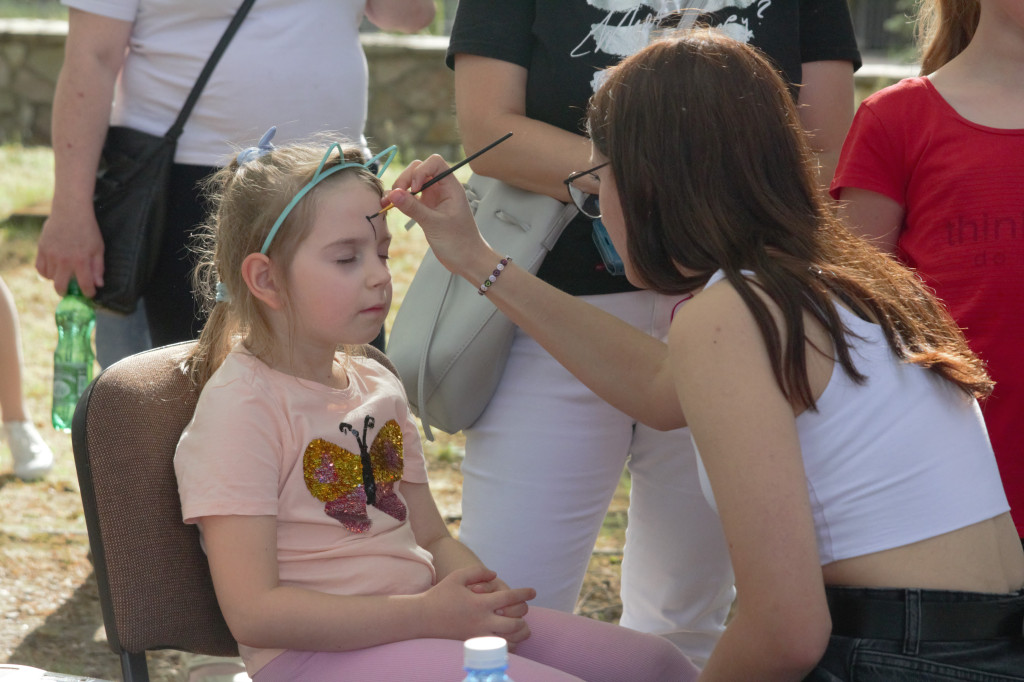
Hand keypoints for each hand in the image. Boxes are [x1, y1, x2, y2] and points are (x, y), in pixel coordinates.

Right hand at [36, 203, 104, 296]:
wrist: (70, 211)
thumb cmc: (88, 229)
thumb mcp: (98, 248)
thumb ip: (98, 268)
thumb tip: (98, 285)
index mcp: (81, 261)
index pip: (84, 285)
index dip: (88, 293)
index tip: (89, 294)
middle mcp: (64, 260)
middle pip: (60, 287)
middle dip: (66, 293)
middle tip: (70, 292)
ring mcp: (51, 255)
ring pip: (49, 278)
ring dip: (57, 280)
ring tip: (63, 276)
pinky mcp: (41, 249)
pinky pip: (40, 268)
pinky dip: (46, 272)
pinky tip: (53, 270)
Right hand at [386, 156, 492, 278]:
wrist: (467, 261)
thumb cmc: (460, 242)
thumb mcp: (435, 224)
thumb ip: (413, 208)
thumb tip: (393, 194)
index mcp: (451, 187)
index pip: (434, 163)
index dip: (421, 170)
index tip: (415, 189)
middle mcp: (441, 189)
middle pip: (419, 169)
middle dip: (405, 179)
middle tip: (397, 196)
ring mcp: (433, 198)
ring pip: (412, 182)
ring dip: (399, 189)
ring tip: (389, 202)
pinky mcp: (426, 209)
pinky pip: (410, 197)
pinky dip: (399, 200)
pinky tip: (390, 206)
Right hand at [422, 564, 534, 645]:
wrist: (422, 618)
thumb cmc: (440, 595)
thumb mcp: (458, 577)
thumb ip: (479, 572)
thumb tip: (496, 574)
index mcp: (480, 603)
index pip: (510, 598)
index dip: (524, 593)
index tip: (533, 591)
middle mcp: (482, 622)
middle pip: (515, 623)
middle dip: (523, 617)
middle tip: (523, 610)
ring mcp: (478, 636)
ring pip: (509, 641)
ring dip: (518, 633)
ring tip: (521, 626)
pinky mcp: (474, 646)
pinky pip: (498, 650)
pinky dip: (508, 644)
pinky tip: (508, 636)